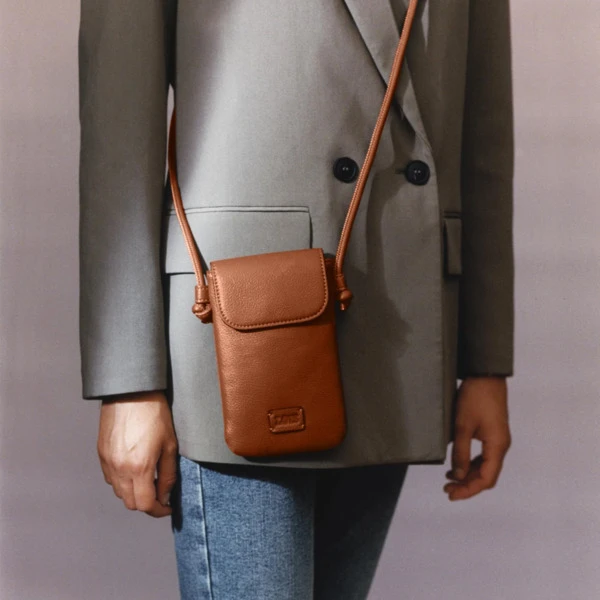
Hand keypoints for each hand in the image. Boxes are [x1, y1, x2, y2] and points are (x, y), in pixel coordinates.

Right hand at [98, 390, 178, 517]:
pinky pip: (110, 478)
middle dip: (146, 502)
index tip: (167, 507)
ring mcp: (108, 462)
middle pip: (130, 503)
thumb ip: (168, 474)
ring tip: (148, 479)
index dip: (158, 510)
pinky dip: (122, 481)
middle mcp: (119, 469)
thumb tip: (166, 495)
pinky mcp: (101, 454)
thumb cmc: (154, 413)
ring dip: (133, 492)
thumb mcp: (169, 444)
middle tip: (160, 492)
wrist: (131, 392)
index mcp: (139, 468)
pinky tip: (134, 468)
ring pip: (119, 492)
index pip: (145, 505)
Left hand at [443, 376, 510, 500]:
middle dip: (467, 485)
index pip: (486, 479)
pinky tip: (457, 465)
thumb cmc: (475, 398)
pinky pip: (483, 456)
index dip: (469, 490)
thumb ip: (460, 452)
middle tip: (447, 489)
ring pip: (484, 466)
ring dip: (468, 475)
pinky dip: (470, 463)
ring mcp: (497, 440)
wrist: (486, 376)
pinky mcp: (492, 433)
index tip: (452, 494)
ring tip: (448, 479)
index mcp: (497, 446)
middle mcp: (501, 446)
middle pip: (486, 475)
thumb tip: (457, 475)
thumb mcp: (462, 426)